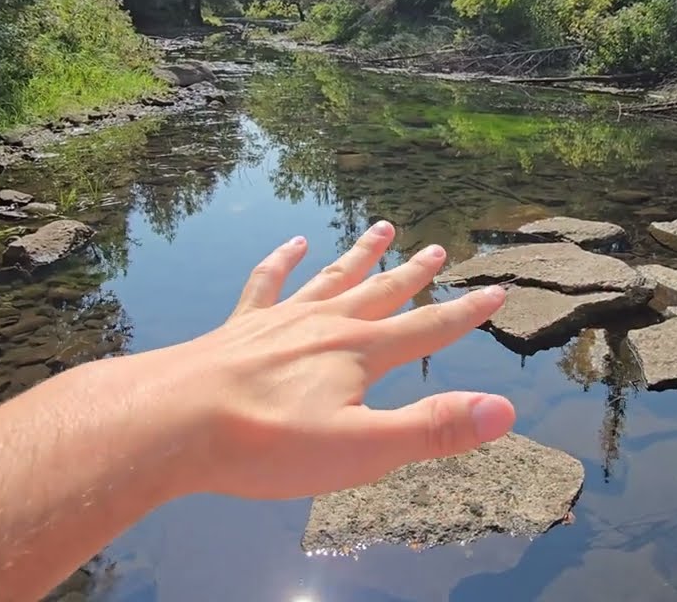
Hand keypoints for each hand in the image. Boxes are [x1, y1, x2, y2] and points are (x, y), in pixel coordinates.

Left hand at [134, 220, 515, 499]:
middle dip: (414, 275)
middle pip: (381, 293)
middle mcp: (326, 324)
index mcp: (361, 353)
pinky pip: (267, 283)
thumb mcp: (363, 448)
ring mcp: (281, 320)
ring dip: (359, 255)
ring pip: (332, 277)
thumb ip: (432, 428)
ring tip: (382, 228)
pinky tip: (290, 244)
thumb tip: (502, 410)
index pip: (428, 329)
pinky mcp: (240, 328)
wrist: (174, 423)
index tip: (496, 290)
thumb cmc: (269, 444)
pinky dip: (281, 262)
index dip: (466, 312)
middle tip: (438, 249)